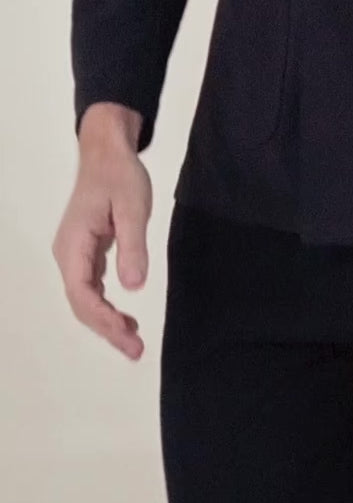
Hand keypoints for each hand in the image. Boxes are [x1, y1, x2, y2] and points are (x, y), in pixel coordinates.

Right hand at [52, 105, 151, 359]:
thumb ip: (132, 246)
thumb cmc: (119, 176)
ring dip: (106, 322)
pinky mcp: (85, 251)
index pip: (82, 293)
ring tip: (133, 342)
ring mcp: (74, 254)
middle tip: (136, 350)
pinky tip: (125, 319)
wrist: (106, 152)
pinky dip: (107, 306)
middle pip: (81, 303)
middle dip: (106, 329)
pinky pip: (91, 287)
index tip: (127, 333)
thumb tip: (133, 287)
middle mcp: (67, 254)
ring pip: (85, 298)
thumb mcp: (133, 208)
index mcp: (73, 245)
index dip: (103, 318)